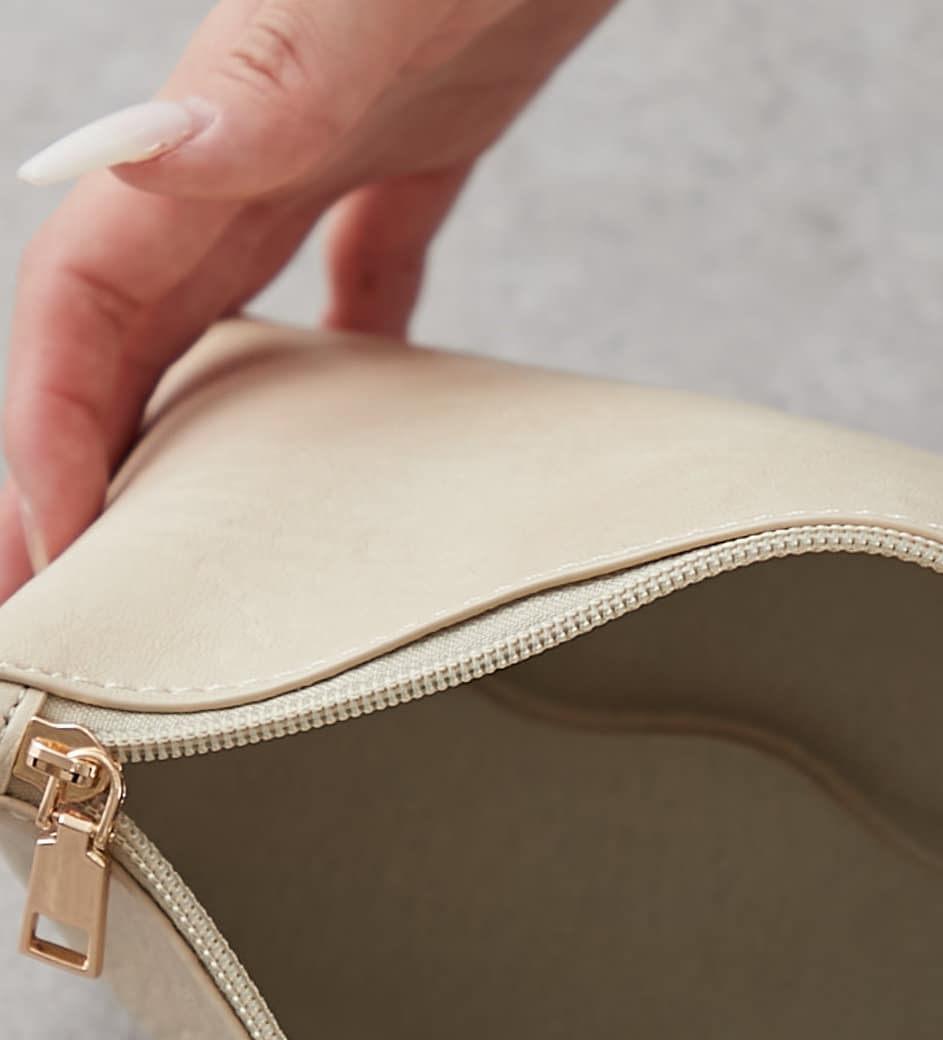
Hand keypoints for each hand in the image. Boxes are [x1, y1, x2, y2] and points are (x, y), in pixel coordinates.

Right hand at [0, 0, 618, 597]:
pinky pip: (356, 264)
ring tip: (162, 546)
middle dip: (75, 468)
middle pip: (125, 335)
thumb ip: (273, 77)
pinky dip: (341, 348)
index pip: (90, 308)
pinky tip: (354, 420)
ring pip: (220, 313)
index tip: (61, 561)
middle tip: (55, 599)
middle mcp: (244, 146)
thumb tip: (160, 162)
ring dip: (178, 428)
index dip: (49, 434)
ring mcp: (326, 141)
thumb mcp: (373, 0)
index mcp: (214, 130)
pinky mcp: (414, 137)